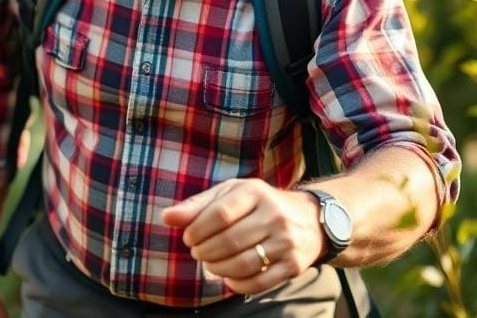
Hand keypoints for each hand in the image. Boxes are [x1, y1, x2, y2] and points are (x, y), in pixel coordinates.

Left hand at [161, 178, 324, 294]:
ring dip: (217, 268)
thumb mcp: (230, 194)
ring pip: (243, 263)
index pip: (219, 214)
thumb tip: (166, 217)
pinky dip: (237, 284)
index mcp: (255, 192)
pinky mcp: (293, 266)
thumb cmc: (259, 204)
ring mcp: (286, 241)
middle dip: (205, 251)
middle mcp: (274, 215)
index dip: (197, 230)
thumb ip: (198, 205)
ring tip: (209, 264)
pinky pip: (259, 282)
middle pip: (229, 241)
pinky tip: (228, 277)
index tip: (188, 238)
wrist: (309, 218)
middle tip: (197, 253)